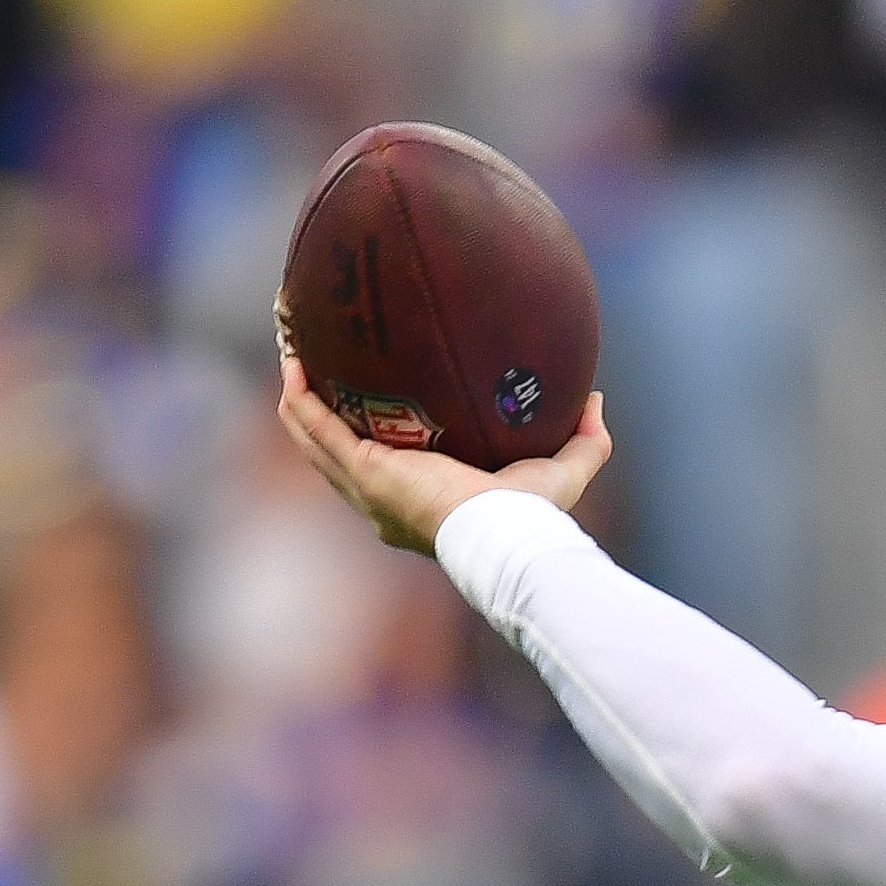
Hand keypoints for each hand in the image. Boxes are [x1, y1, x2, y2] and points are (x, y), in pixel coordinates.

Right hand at [273, 341, 611, 557]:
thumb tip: (594, 398)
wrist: (507, 536)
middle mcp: (382, 498)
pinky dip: (300, 395)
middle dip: (316, 406)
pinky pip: (316, 426)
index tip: (364, 394)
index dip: (366, 432)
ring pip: (313, 436)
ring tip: (291, 349)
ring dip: (297, 393)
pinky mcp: (362, 470)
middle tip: (311, 361)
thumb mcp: (563, 470)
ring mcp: (365, 486)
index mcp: (418, 500)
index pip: (382, 466)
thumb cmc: (533, 517)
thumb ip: (583, 439)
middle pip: (333, 449)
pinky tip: (294, 359)